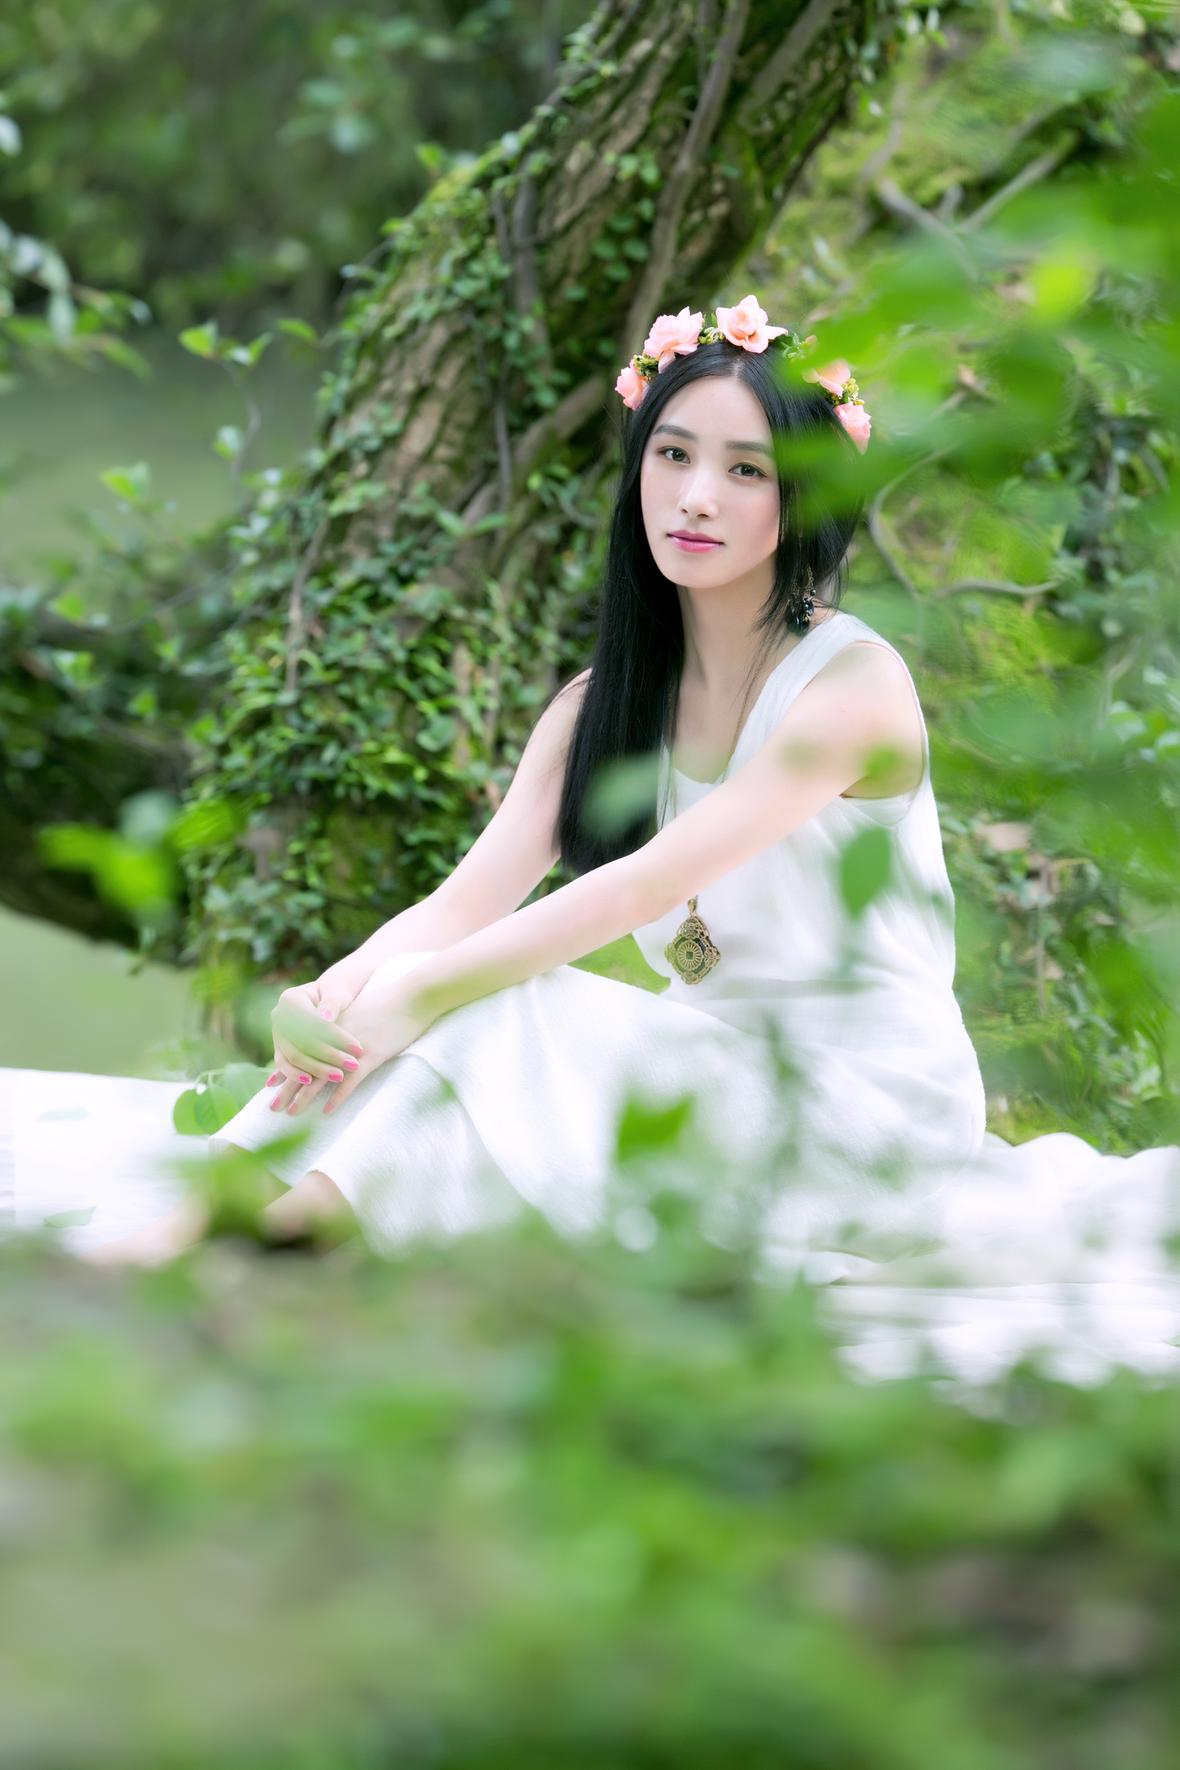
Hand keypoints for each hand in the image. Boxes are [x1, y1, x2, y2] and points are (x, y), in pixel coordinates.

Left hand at [269, 971, 434, 1118]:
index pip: (301, 1049)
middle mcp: (336, 1038)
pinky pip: (350, 1081)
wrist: (413, 995)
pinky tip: (327, 1112)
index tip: (271, 1083)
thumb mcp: (360, 1013)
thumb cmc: (391, 1005)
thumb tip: (335, 1041)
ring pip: (322, 1075)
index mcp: (331, 1027)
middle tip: (273, 1107)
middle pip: (305, 1065)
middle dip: (288, 1087)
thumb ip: (344, 1025)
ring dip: (305, 1096)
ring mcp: (352, 1048)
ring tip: (292, 1113)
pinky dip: (337, 1097)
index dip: (287, 1067)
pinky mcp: (372, 1055)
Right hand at [269, 978, 364, 1090]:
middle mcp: (279, 1016)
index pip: (313, 1022)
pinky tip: (311, 1083)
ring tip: (339, 1076)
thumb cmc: (335, 992)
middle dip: (328, 1056)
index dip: (336, 1036)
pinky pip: (284, 1064)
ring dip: (315, 1069)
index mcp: (291, 999)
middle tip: (353, 1065)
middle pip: (301, 1041)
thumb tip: (325, 1018)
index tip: (359, 1048)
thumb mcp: (336, 992)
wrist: (326, 996)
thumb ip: (331, 1004)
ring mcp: (276, 1033)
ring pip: (292, 1056)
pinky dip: (296, 1075)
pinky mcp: (279, 1048)